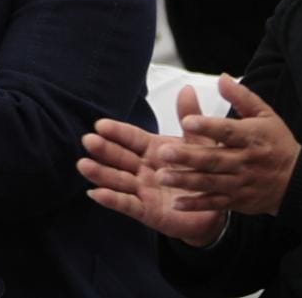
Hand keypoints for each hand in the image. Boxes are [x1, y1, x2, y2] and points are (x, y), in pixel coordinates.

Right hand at [78, 85, 227, 246]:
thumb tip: (186, 88)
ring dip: (100, 173)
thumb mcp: (200, 143)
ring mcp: (143, 190)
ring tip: (83, 165)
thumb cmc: (205, 172)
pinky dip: (111, 199)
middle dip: (104, 149)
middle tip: (88, 140)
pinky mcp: (147, 212)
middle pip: (120, 158)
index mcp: (153, 150)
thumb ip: (191, 119)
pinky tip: (95, 193)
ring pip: (118, 180)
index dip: (117, 132)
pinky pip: (128, 204)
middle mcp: (144, 169)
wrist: (218, 207)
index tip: (100, 124)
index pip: (132, 138)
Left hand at [156, 74, 300, 216]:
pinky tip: (177, 203)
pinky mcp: (238, 201)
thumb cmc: (277, 143)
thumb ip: (241, 97)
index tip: (187, 121)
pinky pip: (215, 203)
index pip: (228, 131)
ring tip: (162, 176)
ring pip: (210, 182)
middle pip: (214, 159)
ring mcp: (240, 183)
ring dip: (185, 180)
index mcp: (251, 137)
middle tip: (163, 152)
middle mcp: (245, 161)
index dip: (208, 126)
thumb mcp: (266, 115)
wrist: (298, 181)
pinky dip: (196, 204)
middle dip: (188, 156)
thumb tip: (222, 78)